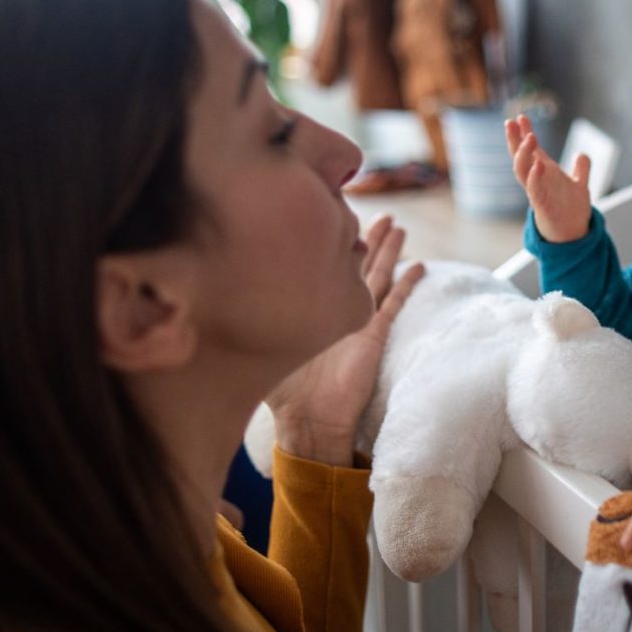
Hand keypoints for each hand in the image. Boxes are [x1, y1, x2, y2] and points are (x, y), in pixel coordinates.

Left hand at [264, 215, 425, 465]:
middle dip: (366, 236)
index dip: (327, 238)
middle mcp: (335, 307)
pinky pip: (393, 302)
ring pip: (377, 274)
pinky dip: (407, 284)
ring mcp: (357, 319)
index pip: (322, 263)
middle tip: (379, 213)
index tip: (330, 211)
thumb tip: (213, 291)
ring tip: (398, 227)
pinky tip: (418, 267)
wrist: (308, 420)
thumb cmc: (279, 388)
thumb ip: (244, 315)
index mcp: (311, 305)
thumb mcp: (256, 341)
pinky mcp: (373, 334)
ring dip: (388, 250)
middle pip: (355, 262)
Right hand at [505, 113, 590, 241]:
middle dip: (514, 140)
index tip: (520, 117)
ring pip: (522, 171)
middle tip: (510, 122)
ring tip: (530, 138)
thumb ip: (581, 169)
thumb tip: (582, 154)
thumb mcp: (579, 185)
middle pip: (519, 156)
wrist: (573, 234)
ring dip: (523, 154)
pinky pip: (534, 190)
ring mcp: (537, 191)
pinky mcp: (542, 205)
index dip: (525, 133)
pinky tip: (538, 164)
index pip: (530, 149)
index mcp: (544, 172)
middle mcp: (537, 180)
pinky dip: (535, 177)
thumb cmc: (571, 210)